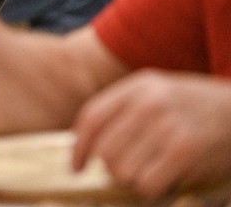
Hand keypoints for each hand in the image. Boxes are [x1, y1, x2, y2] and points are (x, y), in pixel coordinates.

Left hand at [72, 71, 230, 198]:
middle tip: (133, 171)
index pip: (92, 118)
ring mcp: (166, 125)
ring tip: (154, 172)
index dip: (79, 148)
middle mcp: (148, 102)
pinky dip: (152, 190)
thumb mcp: (160, 93)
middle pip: (105, 150)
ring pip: (123, 170)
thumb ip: (126, 110)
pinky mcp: (185, 150)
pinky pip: (147, 183)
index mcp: (138, 86)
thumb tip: (91, 146)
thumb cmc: (200, 108)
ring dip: (135, 180)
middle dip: (113, 168)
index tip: (76, 167)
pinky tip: (166, 182)